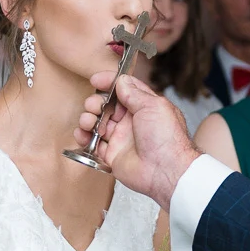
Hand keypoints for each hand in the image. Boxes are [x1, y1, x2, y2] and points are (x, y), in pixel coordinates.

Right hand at [75, 72, 199, 210]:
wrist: (165, 171)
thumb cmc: (166, 138)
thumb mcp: (153, 106)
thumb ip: (134, 93)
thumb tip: (121, 81)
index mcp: (144, 107)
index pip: (123, 90)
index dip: (109, 83)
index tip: (96, 80)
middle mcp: (131, 122)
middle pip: (106, 106)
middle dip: (96, 102)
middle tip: (95, 106)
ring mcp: (121, 138)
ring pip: (97, 123)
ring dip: (88, 118)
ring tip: (89, 121)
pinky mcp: (112, 155)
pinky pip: (92, 144)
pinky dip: (83, 137)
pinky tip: (83, 133)